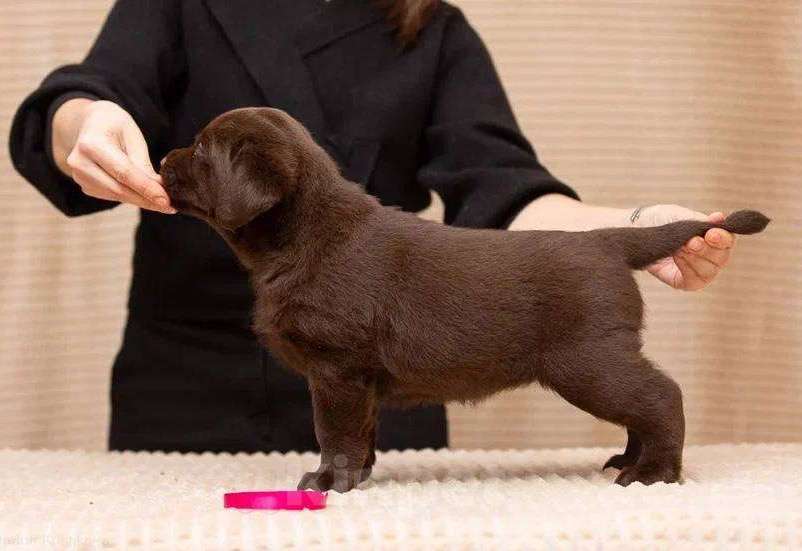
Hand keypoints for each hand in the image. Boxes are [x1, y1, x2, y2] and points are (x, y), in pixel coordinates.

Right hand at [53, 99, 173, 212]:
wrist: (92, 124)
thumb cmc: (116, 126)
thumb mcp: (133, 138)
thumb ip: (144, 165)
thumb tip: (160, 190)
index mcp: (92, 144)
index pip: (124, 173)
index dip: (146, 189)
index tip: (166, 201)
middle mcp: (80, 162)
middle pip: (119, 189)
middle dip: (147, 200)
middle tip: (170, 206)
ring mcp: (79, 176)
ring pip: (117, 196)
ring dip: (141, 200)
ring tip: (161, 200)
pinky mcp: (85, 186)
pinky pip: (113, 196)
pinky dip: (131, 197)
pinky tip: (143, 194)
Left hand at [632, 204, 734, 290]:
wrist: (636, 229)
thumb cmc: (660, 220)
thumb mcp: (680, 216)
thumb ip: (700, 221)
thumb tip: (720, 218)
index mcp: (714, 238)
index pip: (728, 242)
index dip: (723, 239)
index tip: (711, 234)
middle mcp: (709, 255)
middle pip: (721, 259)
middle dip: (706, 250)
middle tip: (690, 242)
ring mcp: (697, 270)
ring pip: (709, 272)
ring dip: (695, 259)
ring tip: (680, 247)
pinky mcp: (682, 282)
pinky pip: (694, 281)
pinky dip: (687, 269)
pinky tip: (677, 258)